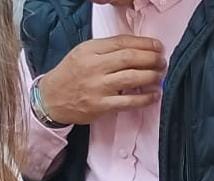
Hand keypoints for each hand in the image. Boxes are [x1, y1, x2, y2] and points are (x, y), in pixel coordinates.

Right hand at [37, 35, 165, 124]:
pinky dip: (146, 98)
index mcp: (89, 50)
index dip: (144, 43)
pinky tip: (155, 95)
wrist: (51, 98)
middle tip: (162, 62)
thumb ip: (108, 50)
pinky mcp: (101, 105)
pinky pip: (129, 101)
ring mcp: (97, 86)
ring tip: (160, 76)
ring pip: (132, 78)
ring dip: (152, 77)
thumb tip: (140, 49)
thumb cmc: (72, 74)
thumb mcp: (84, 53)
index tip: (158, 46)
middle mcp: (93, 66)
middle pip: (130, 58)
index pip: (122, 42)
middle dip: (151, 59)